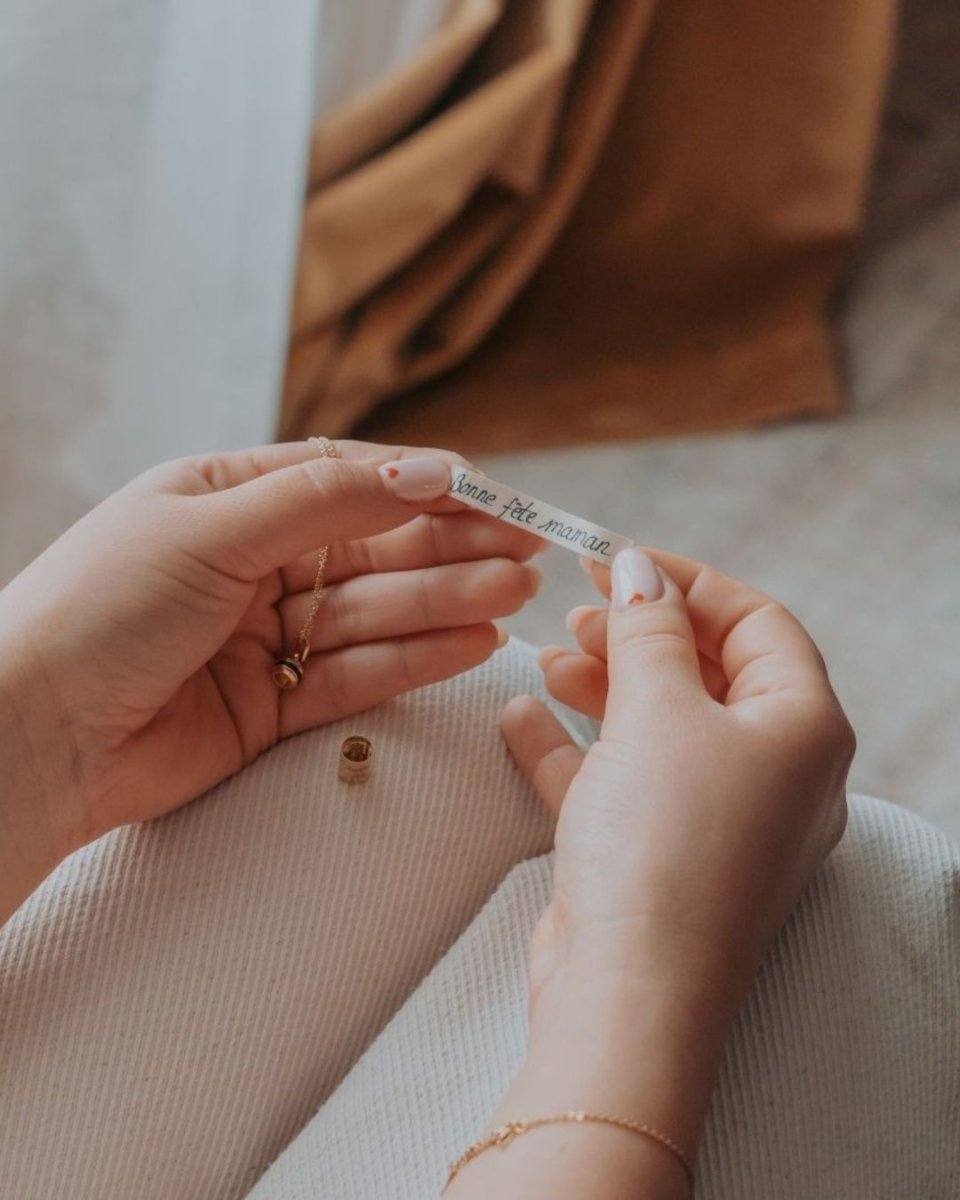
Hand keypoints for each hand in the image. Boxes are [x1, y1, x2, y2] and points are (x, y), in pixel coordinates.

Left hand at [0, 440, 541, 867]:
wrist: (31, 735)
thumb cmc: (99, 609)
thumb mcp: (213, 527)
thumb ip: (324, 500)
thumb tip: (426, 469)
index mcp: (229, 499)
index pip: (348, 482)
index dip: (425, 488)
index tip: (495, 496)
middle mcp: (253, 563)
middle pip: (373, 550)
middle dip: (451, 549)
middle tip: (526, 554)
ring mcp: (266, 636)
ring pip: (374, 613)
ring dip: (446, 602)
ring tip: (514, 596)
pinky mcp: (274, 705)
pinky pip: (357, 674)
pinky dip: (413, 659)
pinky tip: (472, 644)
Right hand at [488, 548, 853, 1178]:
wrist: (627, 996)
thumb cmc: (663, 846)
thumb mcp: (657, 711)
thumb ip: (648, 629)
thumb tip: (638, 568)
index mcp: (802, 730)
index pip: (757, 622)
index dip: (687, 582)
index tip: (616, 560)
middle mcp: (772, 774)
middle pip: (708, 672)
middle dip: (640, 634)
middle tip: (578, 612)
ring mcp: (717, 820)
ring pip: (661, 727)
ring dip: (605, 685)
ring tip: (548, 657)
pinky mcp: (662, 857)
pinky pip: (620, 782)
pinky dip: (576, 747)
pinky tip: (522, 716)